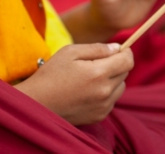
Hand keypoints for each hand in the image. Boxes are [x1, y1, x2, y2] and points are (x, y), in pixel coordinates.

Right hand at [15, 43, 132, 124]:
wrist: (36, 104)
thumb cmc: (51, 74)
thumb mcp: (71, 52)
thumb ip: (97, 48)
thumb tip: (117, 48)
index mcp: (99, 73)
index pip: (128, 61)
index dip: (126, 51)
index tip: (119, 49)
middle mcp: (104, 92)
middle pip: (125, 73)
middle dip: (117, 64)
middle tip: (98, 62)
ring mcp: (103, 106)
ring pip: (121, 87)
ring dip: (113, 79)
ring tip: (93, 76)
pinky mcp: (99, 116)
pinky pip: (112, 100)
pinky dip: (107, 93)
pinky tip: (89, 89)